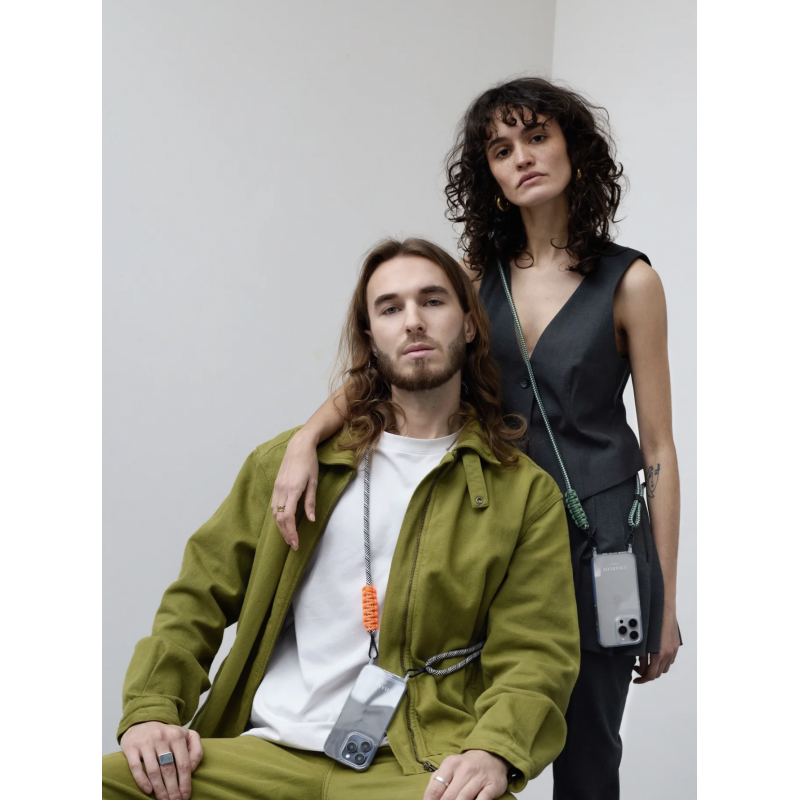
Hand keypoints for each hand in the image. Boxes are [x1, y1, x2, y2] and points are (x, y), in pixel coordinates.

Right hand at [120, 721, 202, 799]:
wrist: (143, 723)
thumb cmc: (168, 735)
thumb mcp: (186, 736)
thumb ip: (195, 750)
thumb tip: (192, 769)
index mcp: (177, 735)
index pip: (184, 763)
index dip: (185, 782)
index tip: (186, 796)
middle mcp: (162, 737)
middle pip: (169, 769)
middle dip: (173, 789)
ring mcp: (146, 742)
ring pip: (154, 770)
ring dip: (160, 789)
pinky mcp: (131, 747)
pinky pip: (136, 767)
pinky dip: (142, 781)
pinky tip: (148, 791)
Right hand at [270, 429, 319, 549]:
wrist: (298, 446)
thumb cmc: (309, 462)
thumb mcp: (314, 482)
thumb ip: (310, 502)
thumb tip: (310, 520)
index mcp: (293, 490)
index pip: (288, 517)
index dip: (291, 532)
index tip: (296, 543)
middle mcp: (282, 490)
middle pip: (279, 518)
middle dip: (285, 534)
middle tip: (293, 545)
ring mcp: (277, 488)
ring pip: (274, 513)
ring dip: (280, 527)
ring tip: (288, 537)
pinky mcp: (276, 485)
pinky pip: (273, 505)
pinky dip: (277, 516)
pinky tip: (282, 522)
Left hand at [422, 750, 508, 799]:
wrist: (491, 756)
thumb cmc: (465, 766)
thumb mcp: (449, 767)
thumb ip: (437, 781)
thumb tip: (427, 799)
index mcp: (450, 764)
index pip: (435, 788)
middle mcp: (464, 769)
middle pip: (449, 796)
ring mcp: (479, 778)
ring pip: (464, 798)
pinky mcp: (492, 786)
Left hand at [633, 606, 679, 683]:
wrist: (664, 608)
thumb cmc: (651, 621)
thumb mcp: (644, 640)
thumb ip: (642, 654)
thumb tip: (640, 665)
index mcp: (659, 653)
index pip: (650, 674)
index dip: (642, 679)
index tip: (635, 679)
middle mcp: (668, 654)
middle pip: (658, 674)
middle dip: (647, 675)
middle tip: (637, 669)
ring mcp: (673, 650)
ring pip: (665, 668)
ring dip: (655, 669)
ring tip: (646, 663)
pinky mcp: (676, 646)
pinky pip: (670, 660)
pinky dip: (662, 662)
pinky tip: (655, 657)